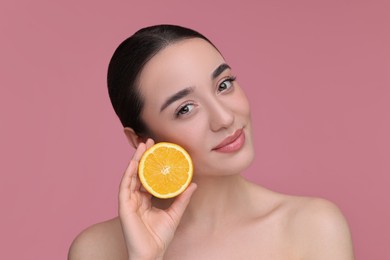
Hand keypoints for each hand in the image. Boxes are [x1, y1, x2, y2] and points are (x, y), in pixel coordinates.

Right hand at [118, 138, 196, 259]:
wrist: (152, 253)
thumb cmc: (160, 236)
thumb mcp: (174, 213)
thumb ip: (182, 198)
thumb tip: (193, 184)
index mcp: (144, 199)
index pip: (147, 177)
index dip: (151, 163)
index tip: (158, 150)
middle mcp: (135, 198)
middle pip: (138, 173)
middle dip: (142, 157)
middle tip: (149, 142)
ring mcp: (128, 202)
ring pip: (130, 176)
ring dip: (135, 160)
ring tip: (142, 147)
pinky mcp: (124, 207)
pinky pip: (124, 187)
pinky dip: (128, 174)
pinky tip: (133, 163)